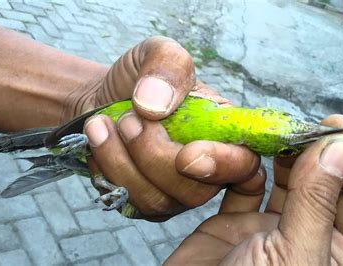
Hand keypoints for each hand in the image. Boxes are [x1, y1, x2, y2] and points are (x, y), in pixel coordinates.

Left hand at [66, 36, 259, 219]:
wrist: (101, 98)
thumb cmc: (140, 79)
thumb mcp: (158, 53)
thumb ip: (167, 64)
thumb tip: (155, 106)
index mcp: (223, 135)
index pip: (244, 165)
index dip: (225, 166)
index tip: (186, 152)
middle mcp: (205, 172)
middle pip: (197, 192)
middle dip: (155, 156)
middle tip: (128, 119)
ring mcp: (173, 192)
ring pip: (158, 201)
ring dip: (123, 161)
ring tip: (102, 123)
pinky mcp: (142, 202)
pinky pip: (127, 201)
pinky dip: (106, 168)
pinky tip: (98, 138)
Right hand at [167, 115, 342, 264]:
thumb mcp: (294, 255)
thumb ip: (318, 203)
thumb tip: (341, 150)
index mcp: (337, 252)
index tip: (340, 130)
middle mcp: (306, 236)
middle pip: (323, 180)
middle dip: (311, 149)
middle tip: (296, 126)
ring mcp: (268, 229)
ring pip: (281, 179)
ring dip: (272, 156)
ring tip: (264, 138)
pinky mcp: (233, 224)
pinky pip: (241, 186)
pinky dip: (238, 169)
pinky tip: (236, 161)